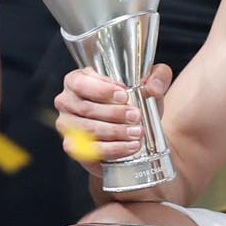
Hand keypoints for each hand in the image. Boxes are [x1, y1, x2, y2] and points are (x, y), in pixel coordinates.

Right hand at [55, 62, 169, 174]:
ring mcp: (66, 125)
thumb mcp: (151, 83)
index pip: (81, 82)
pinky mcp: (73, 147)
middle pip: (86, 108)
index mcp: (77, 80)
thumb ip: (158, 76)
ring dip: (115, 132)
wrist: (136, 130)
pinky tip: (130, 147)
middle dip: (114, 113)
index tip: (124, 95)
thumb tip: (152, 86)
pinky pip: (91, 150)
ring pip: (88, 130)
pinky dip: (113, 149)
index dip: (101, 89)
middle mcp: (66, 101)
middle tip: (136, 116)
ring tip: (137, 132)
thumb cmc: (136, 101)